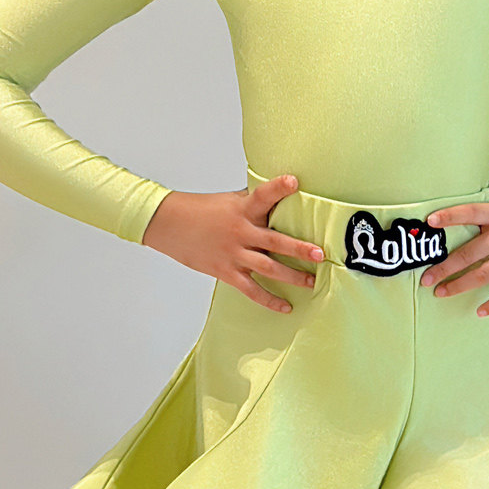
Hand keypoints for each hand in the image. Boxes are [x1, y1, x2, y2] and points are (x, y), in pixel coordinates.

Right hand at [140, 173, 325, 312]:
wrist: (169, 224)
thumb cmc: (201, 210)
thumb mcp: (229, 201)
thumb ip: (253, 204)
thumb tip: (280, 199)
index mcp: (242, 209)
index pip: (262, 195)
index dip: (278, 188)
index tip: (294, 182)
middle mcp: (240, 232)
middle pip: (274, 241)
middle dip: (299, 248)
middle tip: (320, 254)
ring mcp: (234, 254)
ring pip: (268, 267)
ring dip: (293, 276)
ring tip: (313, 281)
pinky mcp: (226, 271)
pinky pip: (251, 289)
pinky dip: (269, 300)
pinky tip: (286, 306)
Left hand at [419, 188, 488, 316]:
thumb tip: (469, 195)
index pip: (470, 213)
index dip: (449, 217)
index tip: (429, 222)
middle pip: (470, 254)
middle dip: (444, 267)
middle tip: (426, 278)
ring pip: (483, 275)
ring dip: (459, 285)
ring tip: (441, 292)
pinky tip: (480, 311)